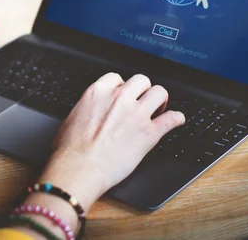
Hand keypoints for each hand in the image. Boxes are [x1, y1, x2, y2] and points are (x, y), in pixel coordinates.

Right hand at [38, 73, 184, 211]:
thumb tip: (90, 112)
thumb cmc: (70, 149)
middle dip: (143, 90)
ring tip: (158, 109)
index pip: (117, 78)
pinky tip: (177, 120)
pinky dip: (177, 119)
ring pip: (159, 93)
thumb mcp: (72, 117)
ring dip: (160, 100)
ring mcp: (136, 114)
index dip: (122, 86)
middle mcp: (119, 98)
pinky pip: (172, 119)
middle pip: (141, 80)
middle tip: (142, 101)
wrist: (80, 168)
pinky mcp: (149, 133)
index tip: (124, 94)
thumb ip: (87, 108)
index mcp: (98, 92)